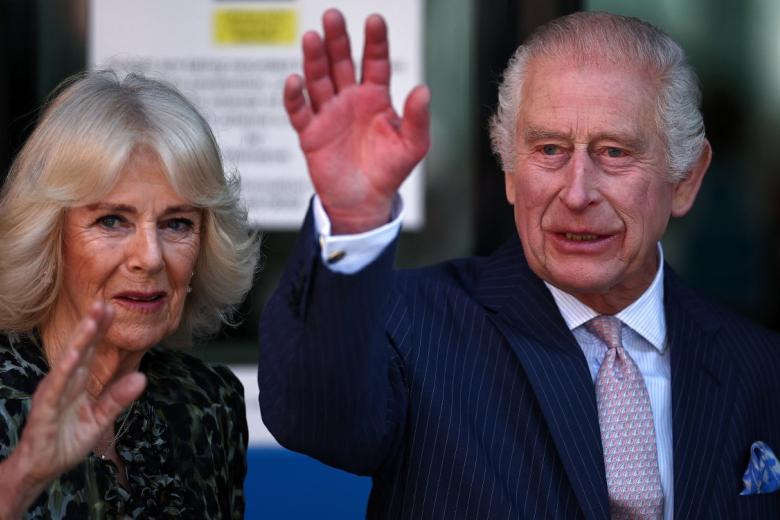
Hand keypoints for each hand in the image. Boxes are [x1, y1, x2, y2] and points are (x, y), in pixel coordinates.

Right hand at [0, 302, 145, 516]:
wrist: (41, 468)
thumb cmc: (67, 440)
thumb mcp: (100, 420)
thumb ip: (118, 398)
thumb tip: (143, 378)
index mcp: (78, 383)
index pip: (92, 351)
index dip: (100, 331)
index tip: (113, 308)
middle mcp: (65, 382)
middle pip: (80, 349)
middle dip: (91, 326)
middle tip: (103, 302)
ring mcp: (53, 394)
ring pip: (68, 362)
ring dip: (80, 341)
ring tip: (92, 320)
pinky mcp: (44, 410)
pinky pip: (55, 388)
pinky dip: (64, 371)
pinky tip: (73, 356)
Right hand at [284, 9, 429, 233]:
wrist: (364, 202)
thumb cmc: (390, 171)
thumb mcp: (413, 145)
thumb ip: (418, 118)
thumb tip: (423, 90)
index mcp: (376, 97)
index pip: (375, 62)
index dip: (375, 41)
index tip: (374, 20)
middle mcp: (350, 99)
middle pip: (342, 62)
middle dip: (337, 40)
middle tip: (333, 16)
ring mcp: (329, 113)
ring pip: (319, 80)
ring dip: (315, 60)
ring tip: (312, 38)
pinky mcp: (311, 133)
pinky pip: (299, 111)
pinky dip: (295, 96)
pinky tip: (295, 81)